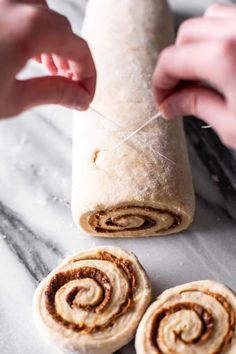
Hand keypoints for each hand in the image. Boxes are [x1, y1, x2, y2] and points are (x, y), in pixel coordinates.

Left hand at [0, 1, 95, 117]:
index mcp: (29, 28)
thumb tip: (80, 98)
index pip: (78, 48)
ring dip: (55, 43)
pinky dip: (34, 30)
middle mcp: (15, 4)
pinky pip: (23, 11)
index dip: (89, 75)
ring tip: (52, 70)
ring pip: (44, 16)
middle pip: (63, 29)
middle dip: (72, 61)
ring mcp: (1, 3)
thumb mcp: (12, 99)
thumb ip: (53, 94)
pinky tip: (31, 52)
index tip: (87, 95)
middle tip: (72, 88)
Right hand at [153, 3, 235, 147]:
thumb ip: (196, 105)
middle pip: (185, 35)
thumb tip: (172, 103)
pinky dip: (220, 35)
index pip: (171, 61)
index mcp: (224, 56)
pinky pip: (232, 19)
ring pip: (209, 20)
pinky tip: (223, 62)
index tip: (162, 99)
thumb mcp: (231, 125)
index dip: (160, 83)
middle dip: (176, 64)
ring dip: (197, 45)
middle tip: (178, 92)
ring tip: (201, 75)